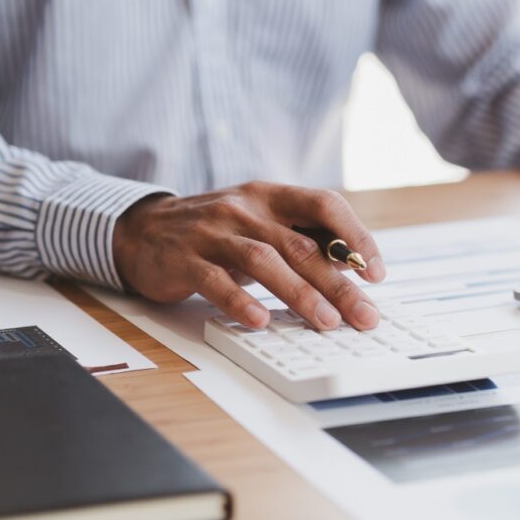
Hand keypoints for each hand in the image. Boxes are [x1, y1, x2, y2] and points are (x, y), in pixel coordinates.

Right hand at [112, 182, 385, 329]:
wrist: (143, 229)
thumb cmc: (218, 231)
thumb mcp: (261, 223)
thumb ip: (302, 237)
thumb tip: (354, 266)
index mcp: (272, 197)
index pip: (324, 205)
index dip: (355, 236)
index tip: (376, 273)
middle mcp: (245, 209)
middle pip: (301, 245)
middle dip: (339, 284)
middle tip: (364, 315)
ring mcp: (213, 232)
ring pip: (265, 261)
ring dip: (300, 294)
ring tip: (326, 322)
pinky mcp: (185, 260)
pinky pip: (216, 281)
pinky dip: (240, 302)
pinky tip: (260, 321)